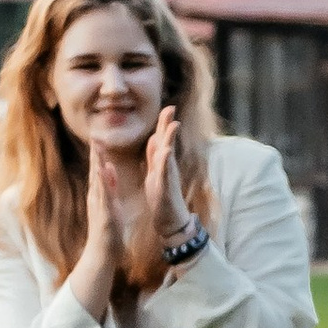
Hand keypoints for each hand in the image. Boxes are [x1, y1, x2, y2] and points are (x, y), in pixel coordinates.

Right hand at [70, 146, 122, 316]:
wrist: (102, 252)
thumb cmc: (108, 229)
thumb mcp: (111, 202)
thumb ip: (109, 185)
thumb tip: (108, 167)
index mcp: (99, 194)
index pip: (99, 170)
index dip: (98, 153)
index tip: (99, 137)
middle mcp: (96, 197)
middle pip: (95, 171)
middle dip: (96, 153)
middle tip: (95, 135)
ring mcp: (98, 205)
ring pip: (97, 181)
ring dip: (97, 164)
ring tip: (98, 147)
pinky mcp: (104, 213)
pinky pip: (103, 195)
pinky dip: (103, 182)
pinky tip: (103, 172)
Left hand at [144, 106, 191, 242]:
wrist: (169, 220)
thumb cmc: (162, 197)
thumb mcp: (155, 172)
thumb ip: (155, 156)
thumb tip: (155, 139)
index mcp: (161, 162)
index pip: (161, 139)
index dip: (163, 124)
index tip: (166, 107)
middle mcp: (167, 167)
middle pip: (167, 142)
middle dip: (168, 125)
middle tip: (171, 107)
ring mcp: (168, 176)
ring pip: (169, 155)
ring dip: (170, 140)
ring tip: (172, 125)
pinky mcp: (166, 187)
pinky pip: (165, 173)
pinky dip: (165, 162)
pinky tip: (166, 152)